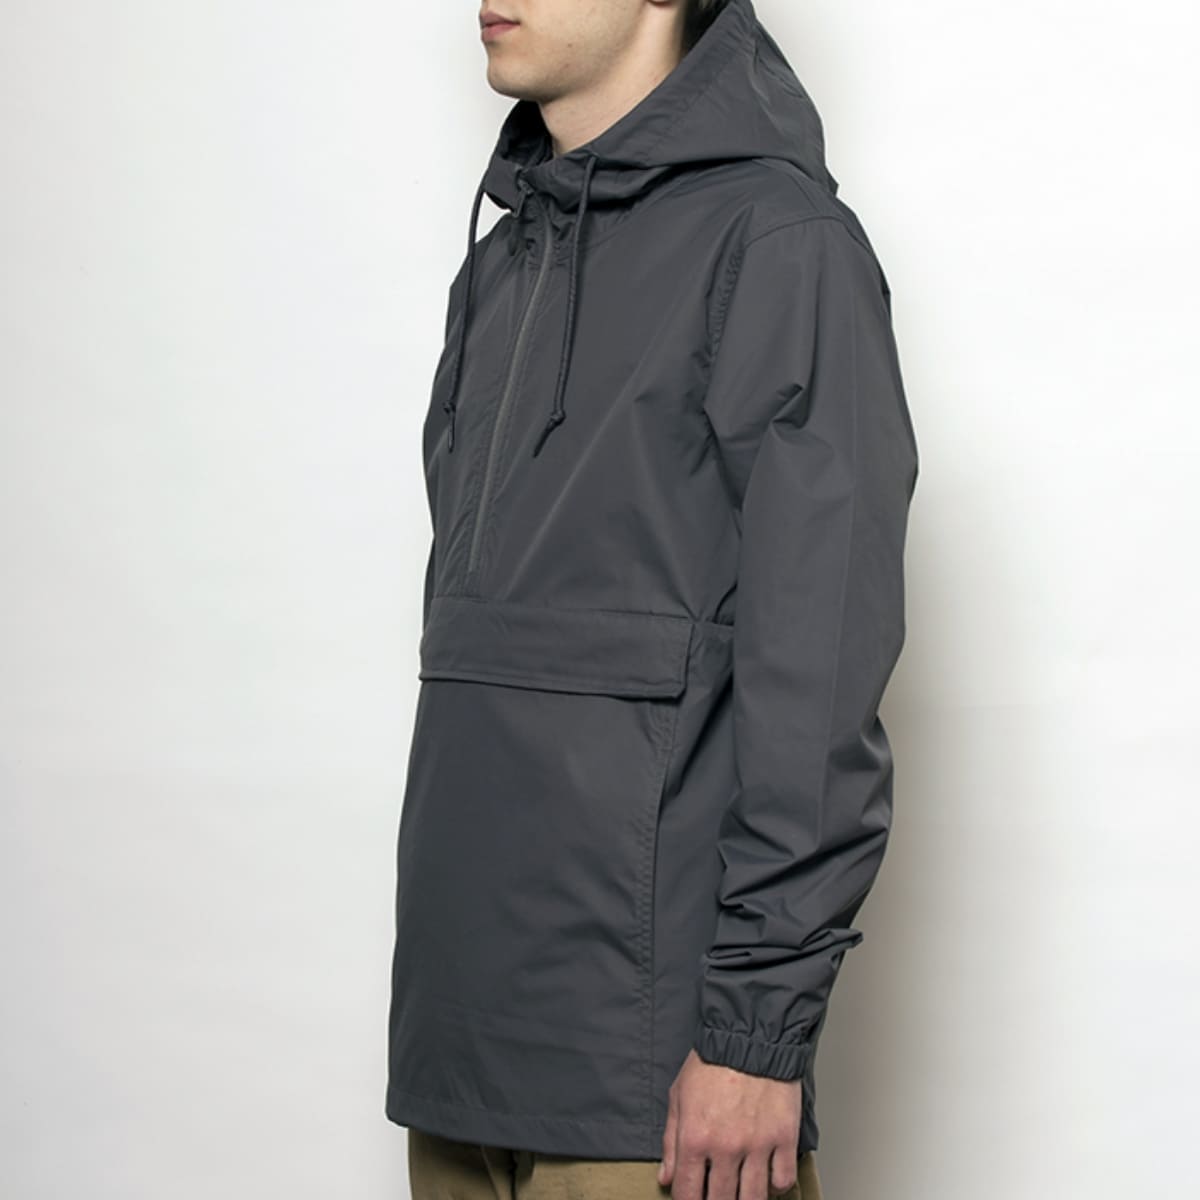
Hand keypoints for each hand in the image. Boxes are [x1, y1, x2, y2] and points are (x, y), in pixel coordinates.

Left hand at [657, 1048, 802, 1199]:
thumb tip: (666, 1177)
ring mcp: (757, 1145)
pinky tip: (767, 1176)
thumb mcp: (678, 1097)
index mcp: (694, 1138)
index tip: (691, 1197)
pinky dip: (776, 1185)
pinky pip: (783, 1180)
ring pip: (753, 1199)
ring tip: (740, 1191)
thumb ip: (670, 1141)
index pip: (687, 1194)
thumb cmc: (712, 1062)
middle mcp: (726, 1147)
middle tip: (716, 1194)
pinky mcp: (784, 1138)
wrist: (749, 1036)